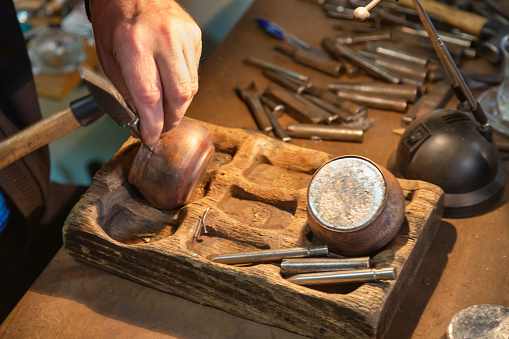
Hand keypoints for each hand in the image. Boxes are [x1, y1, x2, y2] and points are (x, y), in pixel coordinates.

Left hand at [90, 0, 201, 145]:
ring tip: (167, 111)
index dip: (152, 124)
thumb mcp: (108, 58)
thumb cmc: (115, 23)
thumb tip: (141, 120)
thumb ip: (125, 91)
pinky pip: (194, 72)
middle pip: (178, 96)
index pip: (150, 97)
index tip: (150, 137)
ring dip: (179, 106)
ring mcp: (184, 37)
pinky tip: (172, 85)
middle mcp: (163, 40)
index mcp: (135, 46)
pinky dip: (184, 86)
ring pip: (190, 87)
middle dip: (171, 120)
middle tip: (162, 129)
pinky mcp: (195, 36)